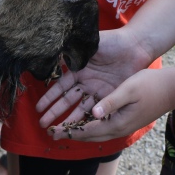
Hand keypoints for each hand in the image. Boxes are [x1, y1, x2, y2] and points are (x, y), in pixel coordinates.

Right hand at [36, 28, 152, 129]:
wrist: (135, 46)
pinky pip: (98, 110)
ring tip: (58, 132)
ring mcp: (98, 90)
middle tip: (43, 125)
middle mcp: (86, 81)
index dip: (49, 97)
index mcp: (78, 69)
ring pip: (80, 108)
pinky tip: (80, 129)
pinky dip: (89, 119)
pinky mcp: (110, 96)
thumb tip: (52, 54)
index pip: (60, 86)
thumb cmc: (112, 41)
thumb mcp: (89, 44)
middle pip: (67, 100)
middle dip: (55, 112)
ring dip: (69, 120)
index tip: (39, 108)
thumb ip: (73, 52)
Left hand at [44, 68, 171, 142]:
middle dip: (70, 134)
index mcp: (117, 122)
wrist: (172, 89)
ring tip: (63, 128)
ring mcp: (123, 125)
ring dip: (79, 131)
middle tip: (51, 132)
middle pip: (89, 135)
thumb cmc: (150, 85)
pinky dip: (90, 126)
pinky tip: (84, 120)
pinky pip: (103, 127)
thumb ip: (111, 101)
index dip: (69, 130)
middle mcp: (118, 128)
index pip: (88, 130)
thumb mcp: (129, 89)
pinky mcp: (126, 119)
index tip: (52, 130)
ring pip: (96, 132)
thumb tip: (94, 112)